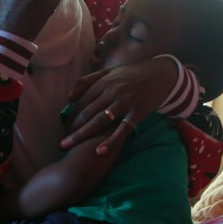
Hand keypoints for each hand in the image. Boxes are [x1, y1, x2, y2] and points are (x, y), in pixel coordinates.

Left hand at [60, 58, 179, 154]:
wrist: (161, 74)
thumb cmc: (132, 73)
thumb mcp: (109, 71)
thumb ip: (87, 81)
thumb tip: (69, 98)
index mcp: (103, 82)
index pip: (81, 102)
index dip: (70, 116)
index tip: (63, 128)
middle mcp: (112, 92)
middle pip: (86, 113)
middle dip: (72, 129)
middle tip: (61, 143)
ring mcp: (125, 103)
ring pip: (99, 122)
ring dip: (82, 135)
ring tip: (68, 146)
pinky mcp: (137, 113)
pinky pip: (122, 130)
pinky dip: (111, 141)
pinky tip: (99, 152)